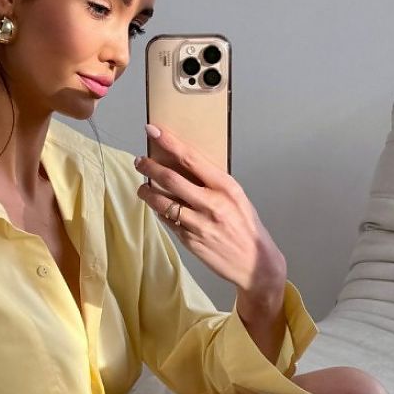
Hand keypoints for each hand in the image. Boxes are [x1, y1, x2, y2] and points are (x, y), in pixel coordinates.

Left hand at [135, 123, 286, 297]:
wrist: (254, 263)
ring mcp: (198, 223)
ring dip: (147, 192)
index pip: (192, 159)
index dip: (169, 143)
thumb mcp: (237, 197)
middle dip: (150, 167)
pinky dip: (158, 210)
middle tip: (139, 161)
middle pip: (171, 179)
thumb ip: (214, 183)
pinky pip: (167, 220)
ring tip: (142, 186)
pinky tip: (156, 206)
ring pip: (162, 202)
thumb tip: (186, 166)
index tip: (153, 130)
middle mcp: (211, 203)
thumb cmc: (246, 226)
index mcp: (225, 187)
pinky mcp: (189, 240)